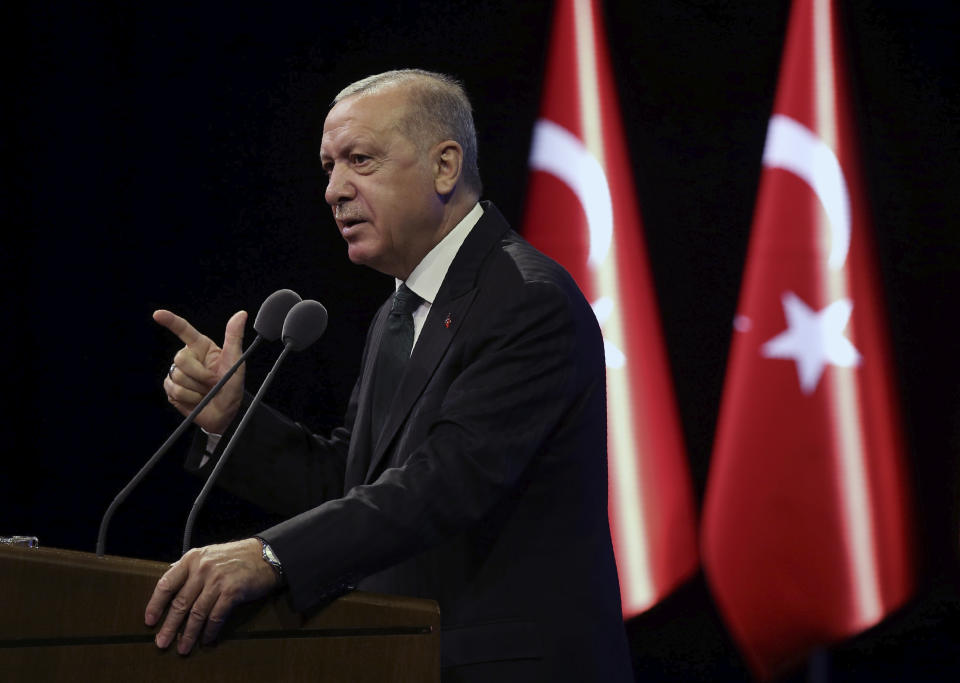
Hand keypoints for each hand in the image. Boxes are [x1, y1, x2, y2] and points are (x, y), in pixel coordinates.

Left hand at [144, 538, 279, 654]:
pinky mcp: (232, 592)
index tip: (149, 621)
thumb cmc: (237, 556)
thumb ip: (190, 568)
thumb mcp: (209, 554)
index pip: (166, 584)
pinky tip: (206, 639)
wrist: (266, 555)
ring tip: (183, 648)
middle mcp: (202, 568)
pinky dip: (210, 630)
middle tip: (162, 642)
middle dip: (170, 626)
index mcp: (192, 559)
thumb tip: (169, 582)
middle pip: (180, 603)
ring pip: (197, 613)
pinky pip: (216, 616)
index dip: (155, 604)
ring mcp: (217, 580)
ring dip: (188, 634)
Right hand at [154, 309, 246, 433]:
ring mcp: (177, 373)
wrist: (225, 413)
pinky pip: (174, 390)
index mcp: (201, 348)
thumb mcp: (236, 362)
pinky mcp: (171, 389)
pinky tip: (197, 399)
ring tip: (206, 391)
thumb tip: (241, 314)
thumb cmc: (231, 386)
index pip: (184, 331)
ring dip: (196, 388)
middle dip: (200, 374)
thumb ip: (234, 338)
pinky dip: (189, 398)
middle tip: (213, 382)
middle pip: (180, 359)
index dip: (171, 321)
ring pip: (177, 376)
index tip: (158, 314)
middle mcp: (188, 358)